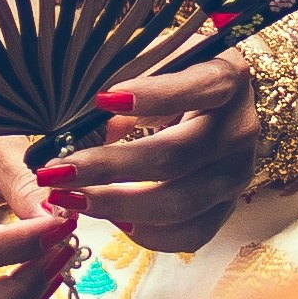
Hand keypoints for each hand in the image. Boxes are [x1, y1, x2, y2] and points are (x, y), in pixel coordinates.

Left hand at [48, 56, 257, 257]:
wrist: (228, 107)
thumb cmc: (181, 77)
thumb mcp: (160, 64)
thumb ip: (131, 85)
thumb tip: (97, 130)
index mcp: (227, 80)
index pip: (197, 87)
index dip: (153, 95)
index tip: (103, 99)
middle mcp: (239, 130)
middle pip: (176, 158)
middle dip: (109, 168)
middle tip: (58, 172)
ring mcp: (237, 174)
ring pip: (180, 204)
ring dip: (117, 206)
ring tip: (72, 199)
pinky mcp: (228, 207)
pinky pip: (189, 235)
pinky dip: (148, 234)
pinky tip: (114, 221)